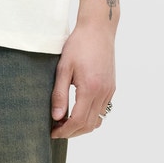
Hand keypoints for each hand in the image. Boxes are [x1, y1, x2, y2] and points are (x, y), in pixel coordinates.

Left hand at [51, 19, 115, 138]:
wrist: (98, 30)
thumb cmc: (78, 45)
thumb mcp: (63, 68)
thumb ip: (59, 94)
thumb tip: (56, 117)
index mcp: (90, 88)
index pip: (78, 121)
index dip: (64, 131)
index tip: (52, 132)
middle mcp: (103, 92)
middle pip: (89, 125)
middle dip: (72, 132)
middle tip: (56, 130)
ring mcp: (109, 91)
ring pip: (97, 120)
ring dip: (81, 126)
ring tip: (65, 122)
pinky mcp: (111, 87)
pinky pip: (102, 110)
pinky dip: (90, 117)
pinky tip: (77, 111)